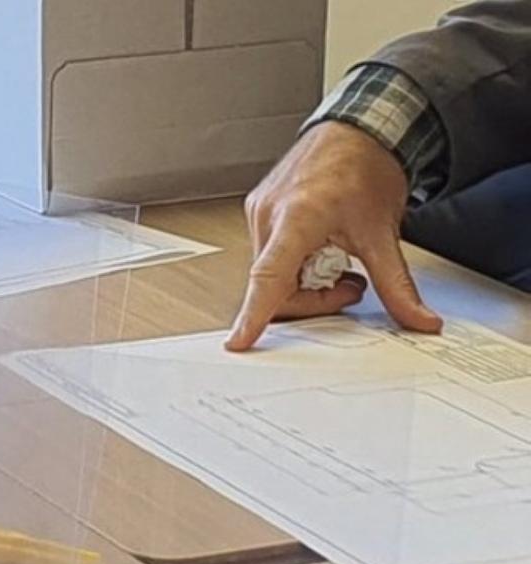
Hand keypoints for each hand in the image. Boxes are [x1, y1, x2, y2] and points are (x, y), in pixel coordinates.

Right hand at [227, 121, 442, 350]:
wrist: (359, 129)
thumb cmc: (364, 167)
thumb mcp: (383, 233)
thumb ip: (398, 284)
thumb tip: (418, 318)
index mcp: (297, 217)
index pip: (270, 277)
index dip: (254, 313)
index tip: (239, 340)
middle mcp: (269, 214)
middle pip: (276, 286)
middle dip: (313, 298)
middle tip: (349, 284)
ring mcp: (259, 212)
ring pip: (272, 275)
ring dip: (304, 280)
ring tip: (335, 259)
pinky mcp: (258, 211)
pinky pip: (270, 256)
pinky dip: (296, 263)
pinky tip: (318, 247)